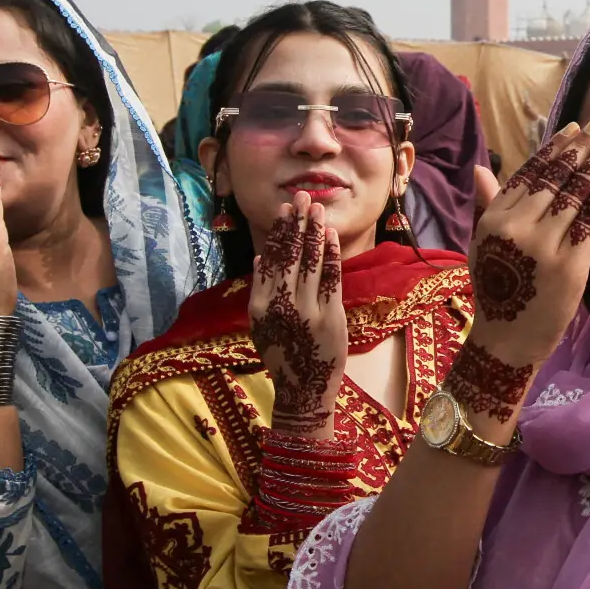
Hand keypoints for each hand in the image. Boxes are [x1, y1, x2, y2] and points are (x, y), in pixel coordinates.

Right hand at [250, 193, 346, 436]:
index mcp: (259, 307)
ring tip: (317, 208)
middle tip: (302, 196)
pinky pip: (330, 278)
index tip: (284, 211)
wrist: (303, 391)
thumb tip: (260, 258)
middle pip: (289, 256)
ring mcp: (305, 311)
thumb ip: (261, 292)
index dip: (278, 233)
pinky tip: (330, 236)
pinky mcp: (329, 317)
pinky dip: (330, 254)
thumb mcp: (260, 326)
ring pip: (309, 263)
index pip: (269, 261)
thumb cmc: (283, 357)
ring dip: (314, 232)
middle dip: (297, 223)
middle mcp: (280, 306)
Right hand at [449, 121, 589, 423]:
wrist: (508, 340)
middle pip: (556, 179)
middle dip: (582, 149)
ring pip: (575, 193)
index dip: (554, 149)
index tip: (574, 130)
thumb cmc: (500, 292)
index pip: (530, 174)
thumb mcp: (485, 245)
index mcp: (494, 220)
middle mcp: (517, 228)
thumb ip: (490, 204)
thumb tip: (481, 169)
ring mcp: (544, 246)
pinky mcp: (570, 264)